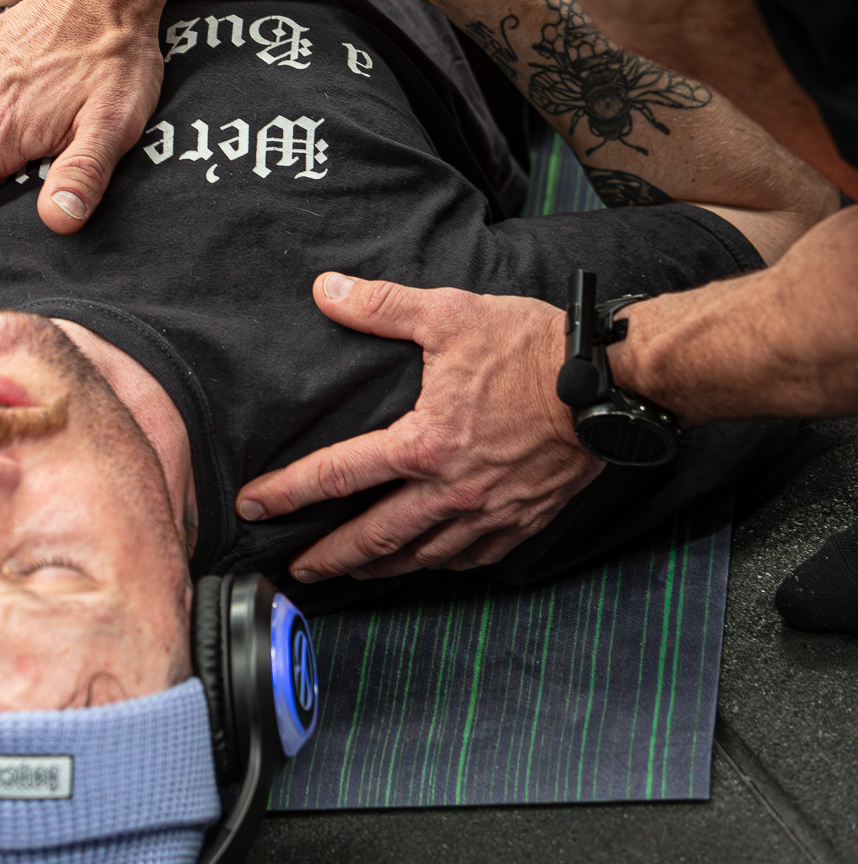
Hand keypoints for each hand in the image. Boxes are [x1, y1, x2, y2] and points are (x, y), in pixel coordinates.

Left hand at [235, 273, 600, 578]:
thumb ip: (383, 306)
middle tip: (295, 569)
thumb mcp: (451, 314)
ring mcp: (488, 514)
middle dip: (328, 557)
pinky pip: (470, 560)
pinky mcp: (521, 523)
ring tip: (350, 572)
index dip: (289, 492)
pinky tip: (426, 563)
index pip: (339, 474)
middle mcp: (451, 491)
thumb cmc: (532, 348)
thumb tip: (327, 290)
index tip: (253, 506)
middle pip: (374, 538)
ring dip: (378, 568)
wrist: (610, 385)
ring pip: (420, 558)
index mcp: (424, 443)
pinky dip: (438, 566)